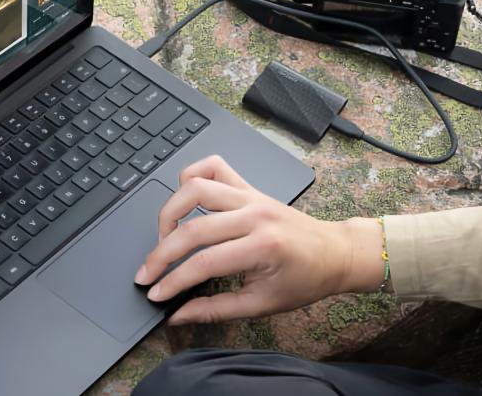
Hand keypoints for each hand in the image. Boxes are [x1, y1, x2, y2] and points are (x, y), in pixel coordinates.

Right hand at [133, 155, 385, 324]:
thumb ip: (215, 309)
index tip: (154, 293)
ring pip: (195, 188)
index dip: (172, 281)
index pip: (202, 263)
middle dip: (161, 254)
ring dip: (169, 212)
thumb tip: (178, 313)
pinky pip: (214, 167)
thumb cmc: (305, 280)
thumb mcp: (261, 305)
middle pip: (192, 228)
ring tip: (163, 237)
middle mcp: (255, 215)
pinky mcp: (249, 187)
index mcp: (262, 247)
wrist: (335, 253)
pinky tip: (184, 198)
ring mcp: (251, 196)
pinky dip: (191, 176)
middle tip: (146, 273)